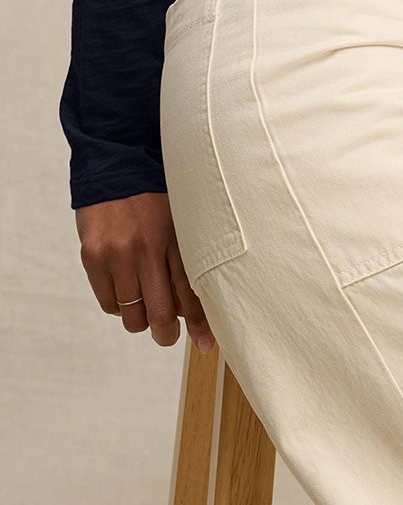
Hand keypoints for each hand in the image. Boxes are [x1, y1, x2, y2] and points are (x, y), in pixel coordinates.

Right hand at [75, 192, 215, 354]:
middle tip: (168, 336)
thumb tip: (190, 305)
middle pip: (161, 313)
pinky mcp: (93, 256)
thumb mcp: (181, 216)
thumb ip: (186, 254)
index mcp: (176, 235)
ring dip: (140, 320)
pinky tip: (126, 290)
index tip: (206, 344)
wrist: (117, 161)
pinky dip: (118, 305)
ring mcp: (118, 253)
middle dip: (166, 334)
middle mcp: (148, 247)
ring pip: (132, 314)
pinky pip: (108, 302)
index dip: (200, 324)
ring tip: (145, 309)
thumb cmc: (157, 192)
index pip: (192, 291)